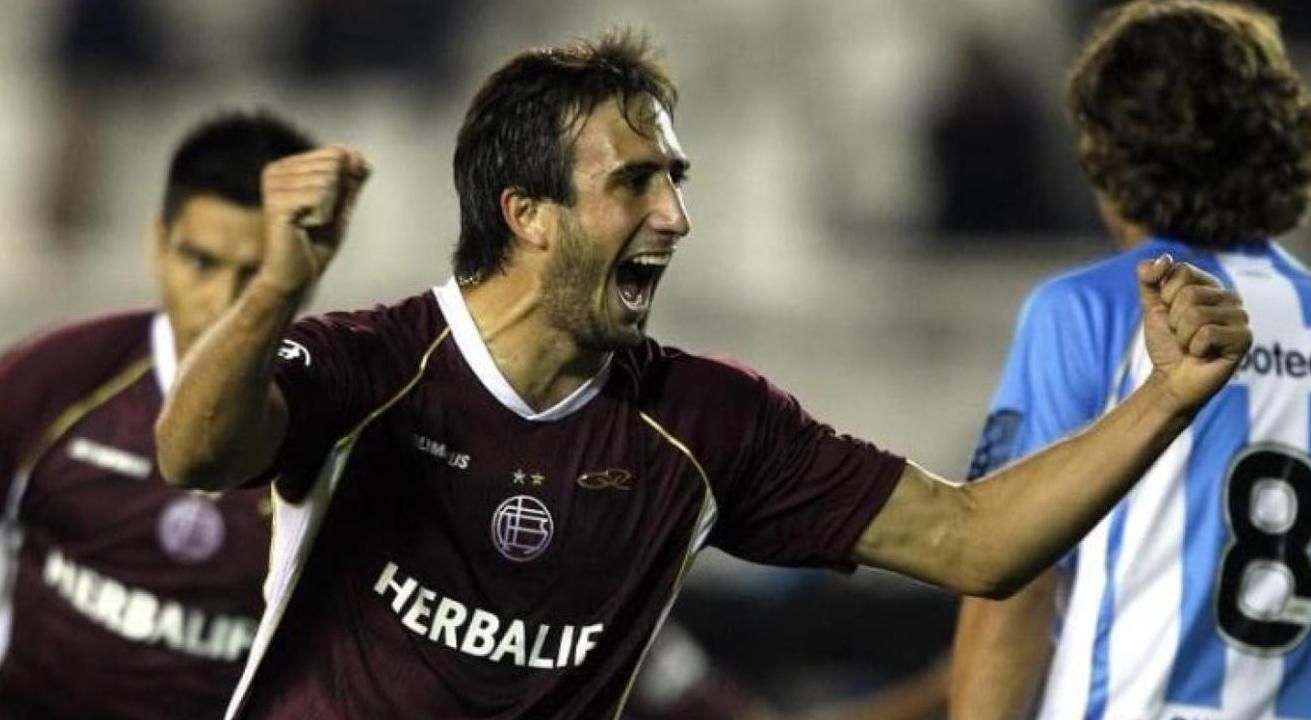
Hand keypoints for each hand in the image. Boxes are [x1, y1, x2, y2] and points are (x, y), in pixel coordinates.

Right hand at [258, 145, 369, 296]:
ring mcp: (274, 186)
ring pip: (329, 181)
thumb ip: (351, 180)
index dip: (344, 184)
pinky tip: (305, 227)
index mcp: (287, 166)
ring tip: (309, 224)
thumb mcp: (342, 206)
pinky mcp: (277, 203)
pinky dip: (324, 216)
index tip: (324, 208)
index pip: (336, 154)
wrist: (297, 276)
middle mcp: (275, 170)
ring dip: (329, 209)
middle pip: (333, 165)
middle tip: (317, 219)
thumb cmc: (317, 241)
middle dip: (337, 197)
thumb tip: (359, 155)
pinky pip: (321, 197)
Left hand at [1138, 254, 1250, 413]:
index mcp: (1210, 285)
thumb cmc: (1165, 344)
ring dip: (1183, 336)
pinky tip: (1203, 355)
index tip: (1169, 314)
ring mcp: (1240, 318)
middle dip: (1174, 319)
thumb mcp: (1151, 307)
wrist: (1170, 379)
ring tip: (1191, 346)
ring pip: (1197, 314)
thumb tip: (1165, 258)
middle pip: (1189, 294)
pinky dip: (1196, 348)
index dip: (1165, 296)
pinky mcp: (1245, 339)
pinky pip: (1208, 333)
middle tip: (1181, 335)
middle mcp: (1230, 298)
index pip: (1182, 271)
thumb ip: (1149, 279)